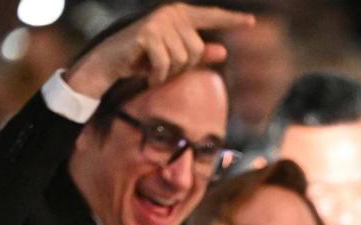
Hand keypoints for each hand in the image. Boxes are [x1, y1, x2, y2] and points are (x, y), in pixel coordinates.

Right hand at [67, 4, 252, 96]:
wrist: (108, 64)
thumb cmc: (141, 60)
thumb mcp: (174, 58)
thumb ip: (198, 54)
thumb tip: (223, 51)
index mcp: (180, 15)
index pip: (211, 17)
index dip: (231, 20)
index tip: (251, 22)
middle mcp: (171, 13)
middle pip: (198, 50)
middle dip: (182, 66)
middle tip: (161, 66)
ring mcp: (159, 21)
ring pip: (183, 59)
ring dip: (168, 72)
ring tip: (151, 67)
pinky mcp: (148, 34)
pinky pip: (166, 64)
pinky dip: (157, 76)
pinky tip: (146, 75)